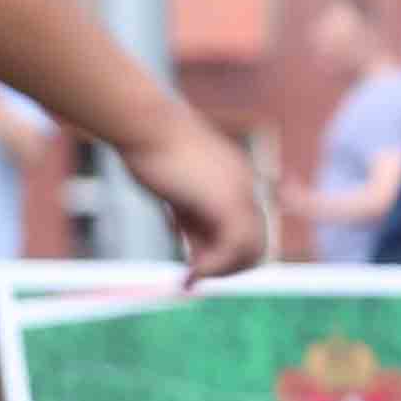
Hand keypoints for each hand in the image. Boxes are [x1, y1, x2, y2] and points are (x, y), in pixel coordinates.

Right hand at [124, 109, 265, 288]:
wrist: (144, 122)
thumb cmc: (149, 148)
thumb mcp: (176, 190)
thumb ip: (189, 217)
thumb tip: (189, 246)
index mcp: (235, 181)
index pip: (248, 228)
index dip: (227, 254)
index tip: (196, 265)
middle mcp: (245, 187)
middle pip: (257, 243)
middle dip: (228, 268)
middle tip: (195, 278)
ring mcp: (240, 193)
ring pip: (252, 250)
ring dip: (222, 272)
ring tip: (190, 278)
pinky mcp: (226, 201)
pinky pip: (233, 248)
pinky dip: (213, 267)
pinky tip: (188, 273)